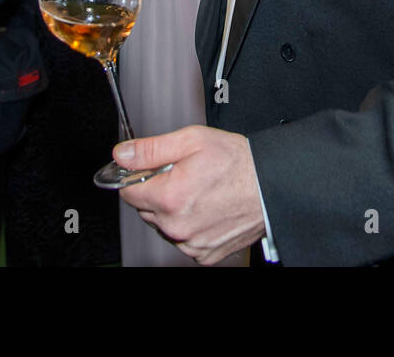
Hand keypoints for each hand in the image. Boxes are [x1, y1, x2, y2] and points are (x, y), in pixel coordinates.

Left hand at [116, 126, 266, 264]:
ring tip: (199, 192)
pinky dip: (190, 226)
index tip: (153, 169)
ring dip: (173, 211)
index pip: (128, 192)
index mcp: (169, 197)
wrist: (272, 185)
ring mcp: (191, 243)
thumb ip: (151, 149)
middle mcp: (177, 226)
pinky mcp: (205, 254)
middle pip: (146, 209)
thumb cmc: (238, 163)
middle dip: (158, 192)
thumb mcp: (191, 140)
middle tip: (184, 176)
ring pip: (164, 226)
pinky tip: (207, 209)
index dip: (139, 176)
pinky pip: (184, 240)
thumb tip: (122, 154)